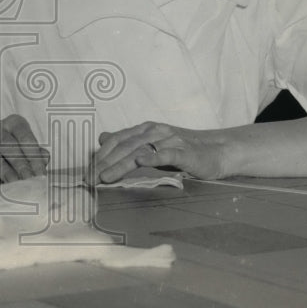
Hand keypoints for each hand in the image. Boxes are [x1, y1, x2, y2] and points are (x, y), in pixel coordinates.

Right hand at [0, 114, 48, 184]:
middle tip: (29, 180)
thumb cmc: (23, 150)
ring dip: (5, 170)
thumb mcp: (32, 149)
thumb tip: (44, 158)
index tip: (40, 173)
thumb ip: (38, 154)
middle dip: (20, 165)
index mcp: (15, 123)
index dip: (34, 156)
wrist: (6, 153)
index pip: (25, 137)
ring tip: (15, 183)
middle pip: (8, 145)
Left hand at [88, 121, 226, 183]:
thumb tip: (102, 138)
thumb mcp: (153, 143)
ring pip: (140, 150)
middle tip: (90, 178)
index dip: (101, 155)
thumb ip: (129, 142)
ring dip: (121, 164)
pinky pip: (167, 153)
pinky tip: (141, 162)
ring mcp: (170, 140)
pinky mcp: (185, 151)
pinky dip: (153, 156)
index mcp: (146, 129)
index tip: (88, 171)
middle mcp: (155, 131)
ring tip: (106, 176)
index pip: (118, 140)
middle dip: (105, 163)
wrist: (218, 150)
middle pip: (125, 146)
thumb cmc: (185, 149)